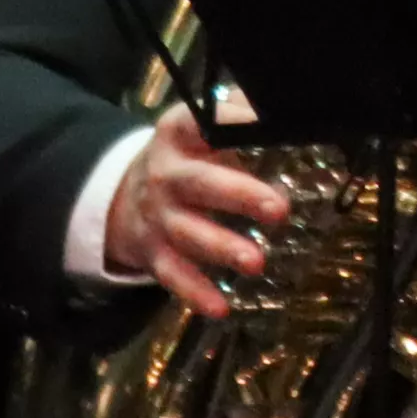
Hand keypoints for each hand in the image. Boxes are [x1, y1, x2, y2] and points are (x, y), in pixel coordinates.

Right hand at [105, 108, 289, 320]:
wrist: (124, 197)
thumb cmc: (188, 158)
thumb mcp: (202, 130)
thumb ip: (241, 117)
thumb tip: (292, 109)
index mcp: (178, 134)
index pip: (200, 121)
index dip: (231, 119)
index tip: (264, 121)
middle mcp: (165, 175)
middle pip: (199, 184)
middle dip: (239, 196)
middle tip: (278, 209)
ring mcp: (158, 217)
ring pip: (188, 233)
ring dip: (222, 248)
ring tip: (256, 263)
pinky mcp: (154, 253)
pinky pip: (173, 274)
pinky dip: (195, 293)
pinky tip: (221, 308)